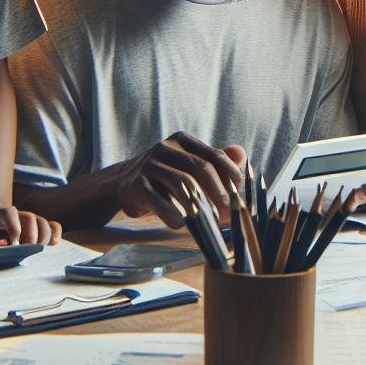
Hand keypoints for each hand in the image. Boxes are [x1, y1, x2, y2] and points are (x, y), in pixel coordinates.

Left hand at [0, 203, 62, 244]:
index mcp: (4, 212)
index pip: (13, 214)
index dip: (15, 226)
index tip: (14, 241)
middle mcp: (20, 215)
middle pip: (32, 218)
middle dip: (31, 233)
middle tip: (27, 247)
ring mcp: (30, 220)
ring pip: (44, 222)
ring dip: (44, 235)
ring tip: (40, 248)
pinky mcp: (37, 227)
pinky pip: (52, 226)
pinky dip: (56, 233)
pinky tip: (54, 243)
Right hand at [111, 133, 246, 228]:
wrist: (124, 184)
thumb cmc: (164, 176)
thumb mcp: (188, 165)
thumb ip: (214, 161)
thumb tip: (241, 153)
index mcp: (181, 141)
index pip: (212, 154)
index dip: (229, 172)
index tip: (239, 189)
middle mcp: (164, 148)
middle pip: (199, 167)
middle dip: (217, 189)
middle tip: (226, 207)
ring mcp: (149, 165)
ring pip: (182, 183)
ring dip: (198, 204)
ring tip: (207, 219)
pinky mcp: (137, 185)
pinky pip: (161, 202)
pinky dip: (174, 215)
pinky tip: (181, 223)